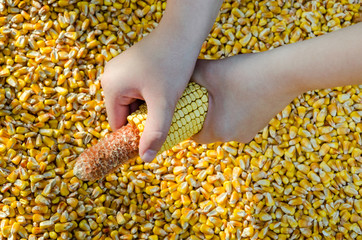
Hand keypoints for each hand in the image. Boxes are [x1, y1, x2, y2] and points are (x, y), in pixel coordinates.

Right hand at [101, 1, 221, 161]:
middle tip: (166, 122)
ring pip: (133, 103)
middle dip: (145, 120)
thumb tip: (145, 158)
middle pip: (125, 113)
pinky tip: (165, 95)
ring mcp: (121, 70)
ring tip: (167, 107)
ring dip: (149, 108)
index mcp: (111, 87)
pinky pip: (137, 91)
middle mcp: (110, 77)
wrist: (183, 32)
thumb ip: (155, 132)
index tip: (154, 139)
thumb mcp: (164, 102)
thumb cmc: (173, 63)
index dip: (135, 135)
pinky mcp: (132, 66)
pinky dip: (150, 97)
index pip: (118, 124)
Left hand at [191, 53, 300, 143]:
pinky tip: (233, 92)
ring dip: (216, 112)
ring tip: (215, 92)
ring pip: (223, 125)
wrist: (286, 72)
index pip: (192, 135)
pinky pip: (237, 121)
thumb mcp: (209, 71)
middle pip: (207, 130)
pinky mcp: (259, 125)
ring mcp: (248, 132)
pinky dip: (231, 110)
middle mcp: (233, 137)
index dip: (184, 122)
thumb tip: (172, 75)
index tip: (181, 108)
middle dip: (200, 115)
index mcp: (218, 130)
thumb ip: (188, 75)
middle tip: (195, 97)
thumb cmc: (244, 73)